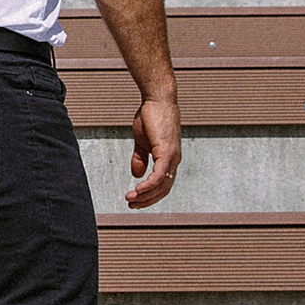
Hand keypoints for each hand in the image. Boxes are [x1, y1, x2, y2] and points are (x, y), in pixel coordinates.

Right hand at [125, 90, 181, 209]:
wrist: (157, 99)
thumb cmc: (151, 116)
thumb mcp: (142, 141)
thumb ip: (140, 158)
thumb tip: (137, 175)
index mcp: (168, 159)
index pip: (162, 184)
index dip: (149, 195)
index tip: (135, 200)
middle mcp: (173, 160)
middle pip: (163, 189)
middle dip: (147, 200)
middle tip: (131, 205)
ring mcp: (172, 157)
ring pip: (162, 185)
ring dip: (146, 195)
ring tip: (131, 199)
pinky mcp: (167, 152)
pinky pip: (159, 176)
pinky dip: (149, 185)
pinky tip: (138, 190)